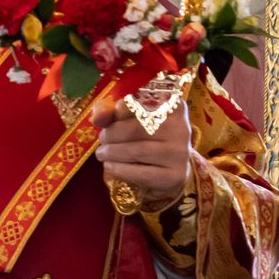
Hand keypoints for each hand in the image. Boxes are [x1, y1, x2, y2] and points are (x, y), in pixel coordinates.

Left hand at [92, 92, 192, 209]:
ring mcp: (180, 153)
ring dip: (113, 153)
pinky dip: (120, 170)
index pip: (142, 103)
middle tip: (103, 139)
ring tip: (102, 154)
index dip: (120, 110)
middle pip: (137, 128)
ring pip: (138, 151)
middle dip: (112, 134)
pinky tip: (110, 167)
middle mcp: (181, 127)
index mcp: (173, 106)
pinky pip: (141, 173)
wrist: (170, 169)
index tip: (111, 117)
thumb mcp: (131, 120)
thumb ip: (112, 112)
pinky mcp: (175, 176)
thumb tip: (98, 116)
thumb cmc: (147, 138)